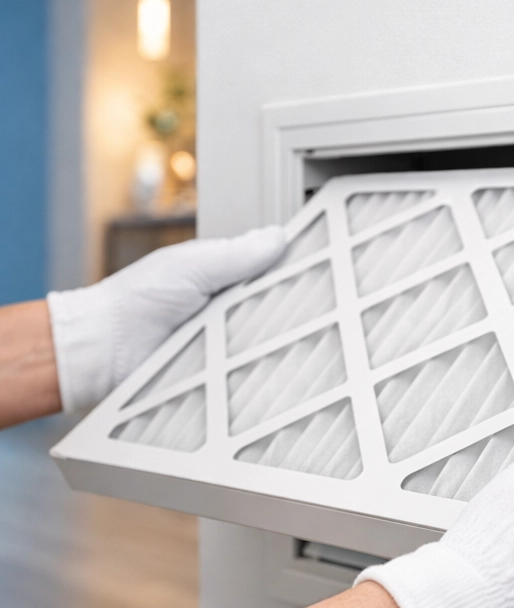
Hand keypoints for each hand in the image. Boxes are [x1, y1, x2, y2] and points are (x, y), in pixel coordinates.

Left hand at [47, 227, 285, 411]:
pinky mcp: (220, 371)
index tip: (315, 269)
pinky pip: (250, 367)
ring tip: (287, 334)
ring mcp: (224, 340)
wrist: (105, 349)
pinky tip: (268, 360)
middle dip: (287, 306)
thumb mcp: (193, 265)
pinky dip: (256, 364)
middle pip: (275, 306)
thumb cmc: (136, 300)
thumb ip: (237, 253)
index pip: (270, 270)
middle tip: (307, 305)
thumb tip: (278, 236)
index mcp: (221, 275)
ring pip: (267, 339)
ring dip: (271, 338)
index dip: (290, 269)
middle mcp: (226, 307)